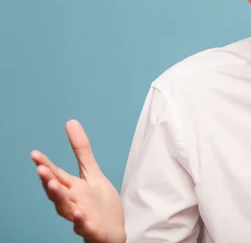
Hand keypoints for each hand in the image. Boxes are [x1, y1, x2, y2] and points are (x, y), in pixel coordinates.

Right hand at [31, 120, 124, 242]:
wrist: (112, 232)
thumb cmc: (99, 204)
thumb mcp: (92, 174)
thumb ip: (81, 151)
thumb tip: (70, 122)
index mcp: (72, 188)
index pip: (56, 175)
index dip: (45, 165)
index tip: (34, 154)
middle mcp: (72, 202)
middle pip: (57, 192)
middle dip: (48, 181)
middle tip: (41, 169)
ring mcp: (80, 217)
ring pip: (66, 209)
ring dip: (59, 198)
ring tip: (53, 186)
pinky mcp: (92, 229)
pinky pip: (84, 226)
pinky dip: (80, 221)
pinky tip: (79, 213)